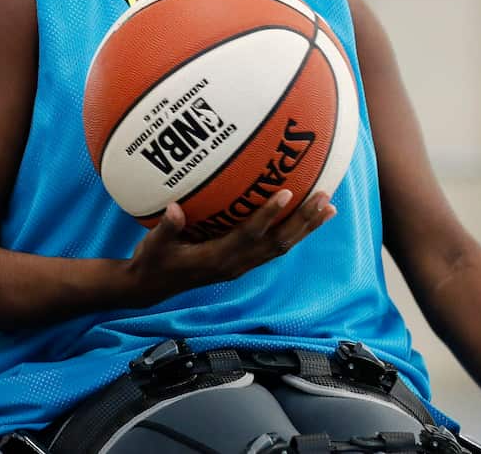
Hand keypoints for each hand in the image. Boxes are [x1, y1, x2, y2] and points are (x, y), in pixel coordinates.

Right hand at [126, 190, 336, 304]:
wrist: (151, 287)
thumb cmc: (152, 261)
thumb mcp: (154, 245)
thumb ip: (167, 228)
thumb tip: (174, 209)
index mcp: (217, 259)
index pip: (249, 235)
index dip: (268, 215)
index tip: (286, 193)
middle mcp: (236, 264)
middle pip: (278, 243)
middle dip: (302, 222)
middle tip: (325, 199)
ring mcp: (241, 266)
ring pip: (282, 247)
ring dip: (305, 228)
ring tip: (328, 208)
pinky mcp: (242, 263)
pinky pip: (274, 248)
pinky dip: (293, 233)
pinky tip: (305, 218)